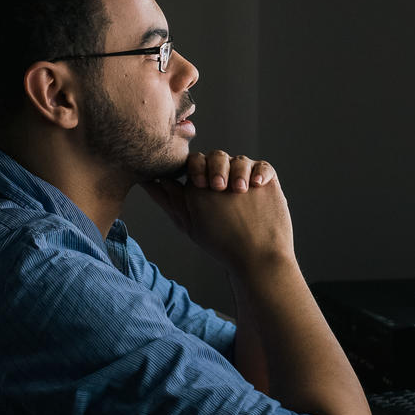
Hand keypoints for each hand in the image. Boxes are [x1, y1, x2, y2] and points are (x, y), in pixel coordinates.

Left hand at [142, 151, 293, 274]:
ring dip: (239, 170)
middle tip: (218, 186)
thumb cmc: (219, 243)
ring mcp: (245, 179)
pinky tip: (256, 185)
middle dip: (217, 167)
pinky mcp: (266, 182)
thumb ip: (171, 200)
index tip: (199, 184)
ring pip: (240, 159)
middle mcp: (224, 178)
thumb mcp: (190, 223)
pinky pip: (263, 166)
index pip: (196, 163)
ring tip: (240, 189)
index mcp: (205, 184)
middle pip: (217, 156)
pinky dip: (260, 172)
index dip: (196, 168)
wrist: (255, 258)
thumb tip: (148, 180)